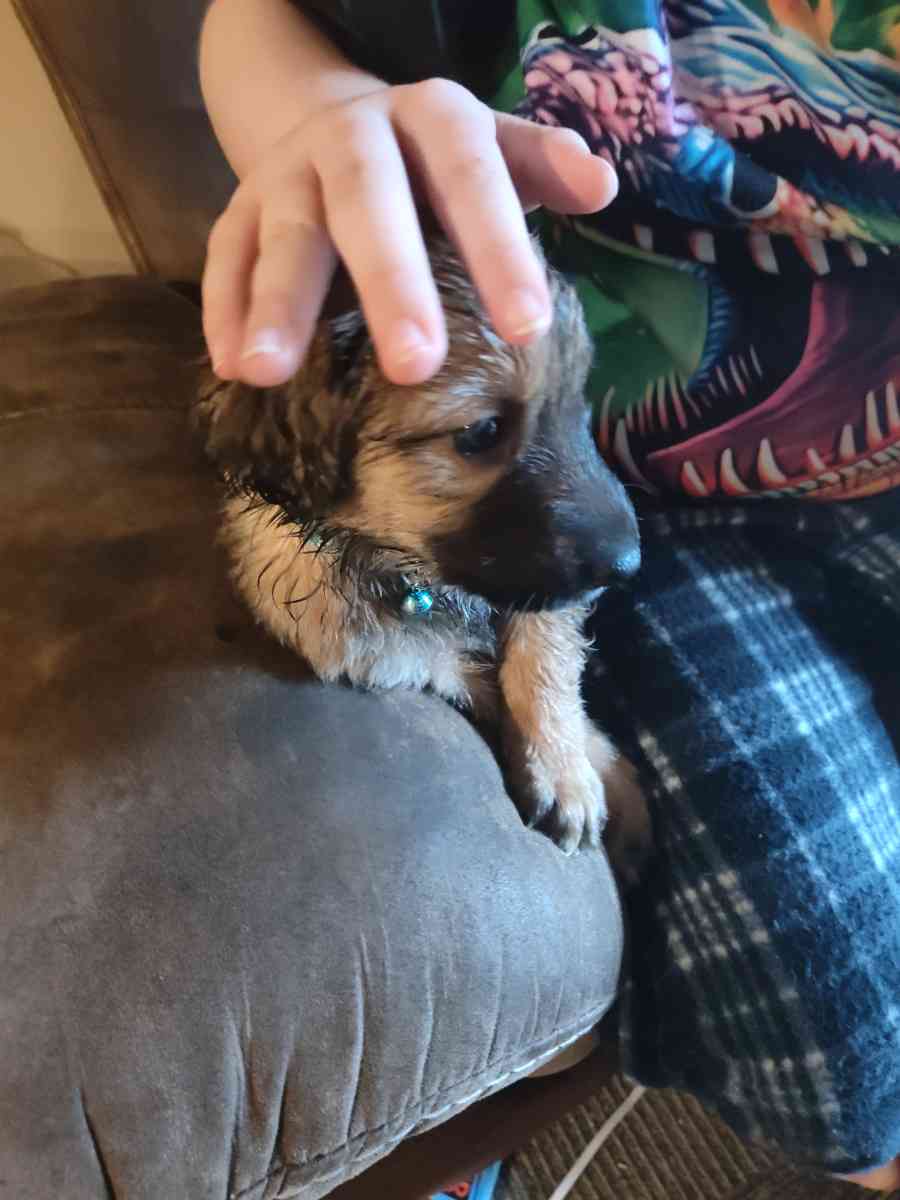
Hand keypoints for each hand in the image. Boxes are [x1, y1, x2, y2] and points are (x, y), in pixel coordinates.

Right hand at [202, 78, 617, 388]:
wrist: (328, 122)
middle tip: (412, 366)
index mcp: (432, 120)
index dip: (498, 247)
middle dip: (390, 281)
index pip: (471, 176)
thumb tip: (602, 186)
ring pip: (285, 233)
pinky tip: (231, 368)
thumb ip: (539, 165)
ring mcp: (289, 174)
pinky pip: (225, 257)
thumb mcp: (490, 148)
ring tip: (271, 373)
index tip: (526, 326)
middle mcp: (354, 138)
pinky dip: (224, 310)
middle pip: (369, 201)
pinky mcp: (239, 210)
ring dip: (277, 303)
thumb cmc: (431, 162)